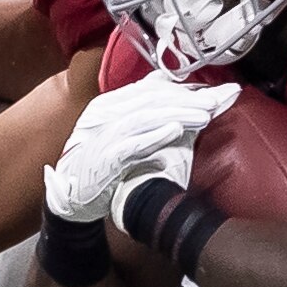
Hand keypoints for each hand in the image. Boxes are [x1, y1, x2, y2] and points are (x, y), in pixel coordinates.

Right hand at [42, 79, 236, 222]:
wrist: (69, 199)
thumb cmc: (102, 167)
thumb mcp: (126, 136)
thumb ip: (150, 116)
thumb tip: (182, 94)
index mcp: (110, 104)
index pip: (152, 88)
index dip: (185, 87)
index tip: (214, 91)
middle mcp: (104, 114)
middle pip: (151, 99)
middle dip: (187, 99)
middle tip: (217, 100)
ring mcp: (101, 136)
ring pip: (144, 117)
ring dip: (177, 114)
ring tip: (205, 114)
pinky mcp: (102, 160)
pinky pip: (131, 145)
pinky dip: (154, 137)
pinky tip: (175, 131)